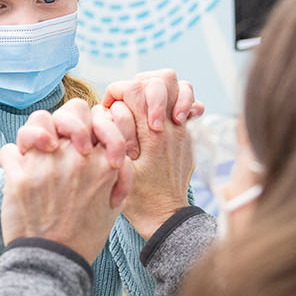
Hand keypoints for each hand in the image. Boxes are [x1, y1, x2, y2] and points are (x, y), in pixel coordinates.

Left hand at [0, 101, 129, 262]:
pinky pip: (9, 150)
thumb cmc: (85, 236)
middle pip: (69, 111)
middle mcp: (74, 157)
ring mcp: (44, 164)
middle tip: (61, 141)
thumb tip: (103, 149)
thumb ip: (114, 172)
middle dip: (66, 121)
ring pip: (36, 121)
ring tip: (38, 149)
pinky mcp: (17, 176)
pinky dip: (12, 159)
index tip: (87, 143)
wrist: (54, 261)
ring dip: (35, 133)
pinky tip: (18, 172)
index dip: (93, 124)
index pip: (98, 116)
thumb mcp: (114, 203)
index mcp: (103, 162)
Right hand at [97, 71, 198, 238]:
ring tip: (146, 106)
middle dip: (142, 84)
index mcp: (152, 135)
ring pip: (180, 87)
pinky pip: (186, 105)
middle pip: (163, 79)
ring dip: (159, 91)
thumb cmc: (138, 198)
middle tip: (130, 101)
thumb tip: (108, 109)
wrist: (165, 217)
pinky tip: (159, 117)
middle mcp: (172, 127)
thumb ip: (113, 134)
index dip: (116, 90)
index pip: (134, 88)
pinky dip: (172, 103)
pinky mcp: (187, 136)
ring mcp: (183, 130)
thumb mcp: (118, 168)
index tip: (109, 105)